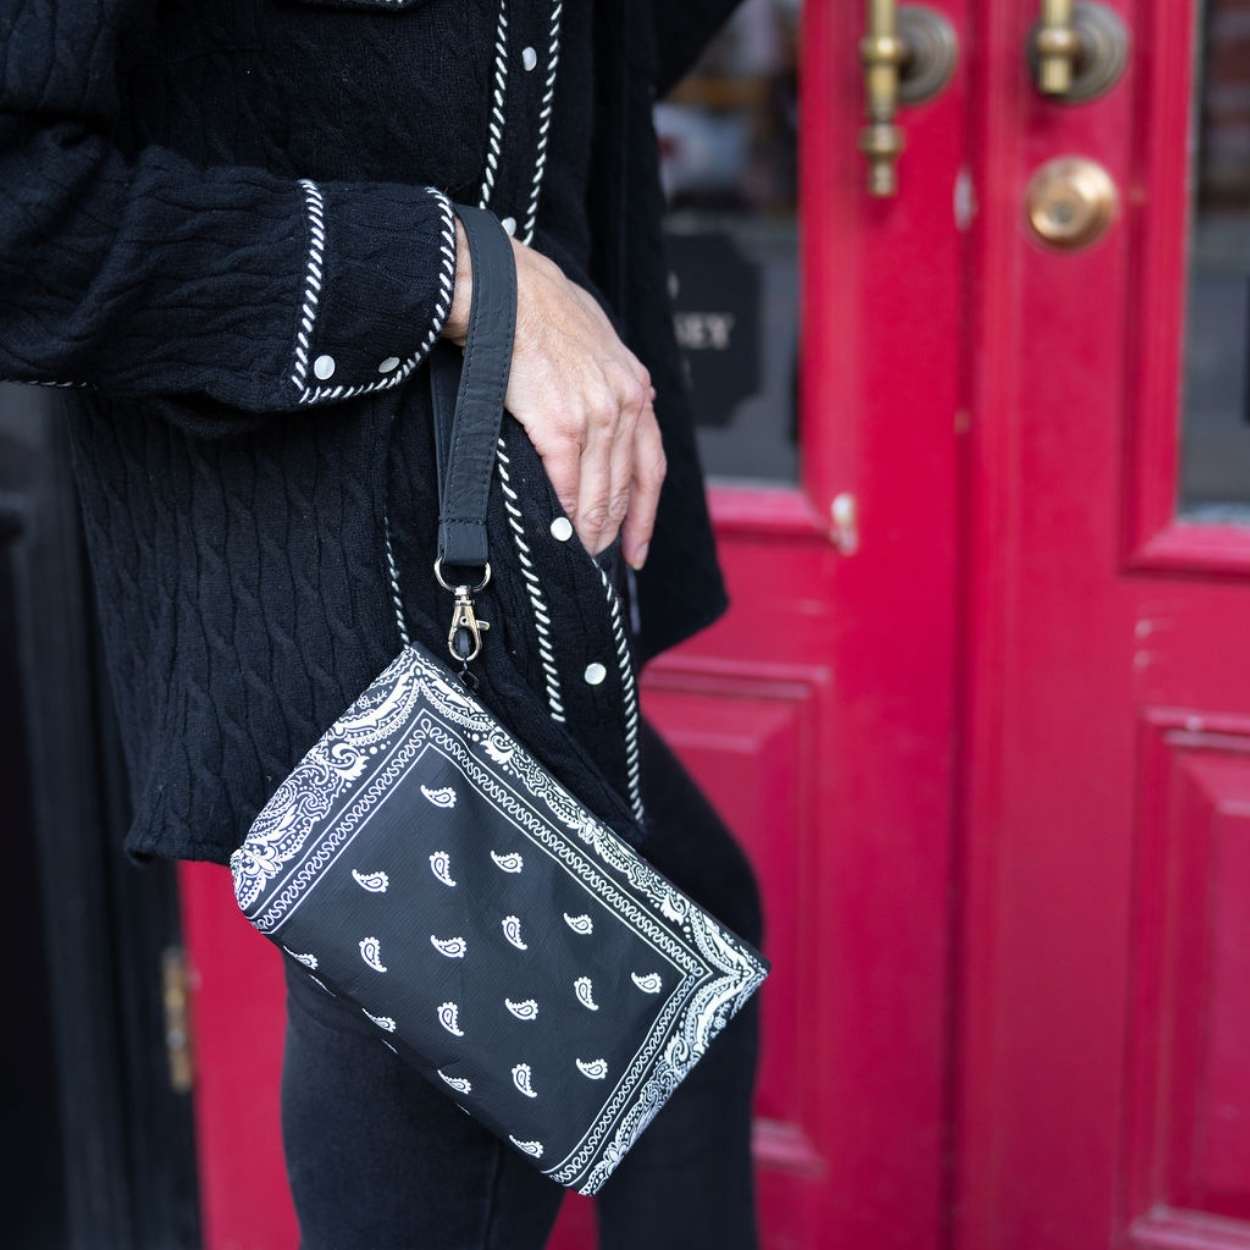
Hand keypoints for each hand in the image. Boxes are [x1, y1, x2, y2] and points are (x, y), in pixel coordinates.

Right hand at [441, 218, 663, 567]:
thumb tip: (606, 414)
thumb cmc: (536, 308)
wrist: (504, 288)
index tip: (638, 546)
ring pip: (599, 493)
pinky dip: (563, 514)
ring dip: (589, 529)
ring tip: (578, 554)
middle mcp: (624, 404)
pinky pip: (566, 485)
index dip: (646, 514)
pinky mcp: (561, 425)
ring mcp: (596, 416)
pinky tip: (557, 532)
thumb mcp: (593, 341)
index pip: (651, 466)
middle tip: (600, 557)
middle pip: (625, 487)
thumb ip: (607, 381)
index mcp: (635, 387)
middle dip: (614, 528)